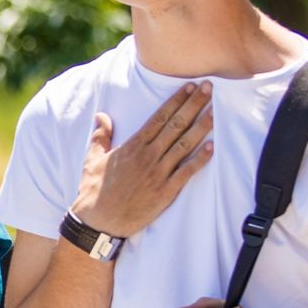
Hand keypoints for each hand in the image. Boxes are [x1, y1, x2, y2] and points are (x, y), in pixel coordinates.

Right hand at [71, 83, 212, 236]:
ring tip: (215, 111)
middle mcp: (148, 156)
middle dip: (194, 105)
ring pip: (184, 145)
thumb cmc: (94, 191)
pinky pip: (186, 172)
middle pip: (176, 125)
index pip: (159, 117)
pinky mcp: (165, 192)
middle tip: (209, 88)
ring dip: (201, 127)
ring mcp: (158, 174)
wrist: (99, 221)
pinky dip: (200, 160)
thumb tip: (101, 116)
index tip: (189, 87)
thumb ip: (101, 136)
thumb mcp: (92, 159)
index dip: (176, 100)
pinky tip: (212, 147)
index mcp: (133, 146)